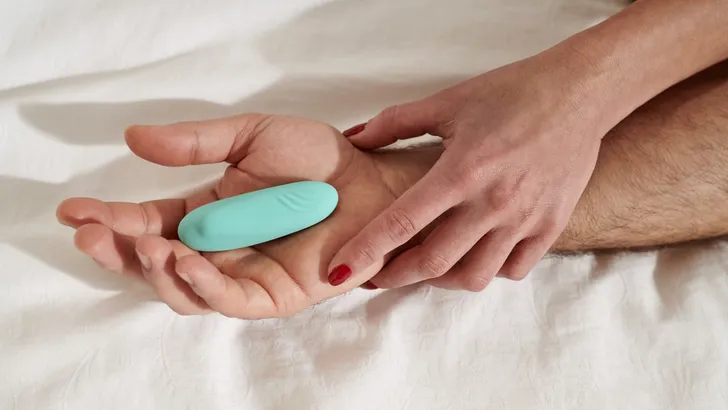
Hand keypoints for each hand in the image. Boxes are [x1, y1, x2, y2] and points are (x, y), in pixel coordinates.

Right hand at [57, 114, 440, 317]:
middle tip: (91, 235)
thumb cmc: (318, 159)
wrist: (372, 180)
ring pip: (183, 290)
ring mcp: (244, 274)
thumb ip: (195, 143)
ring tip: (145, 246)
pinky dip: (203, 285)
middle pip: (154, 263)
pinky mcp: (273, 295)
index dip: (110, 218)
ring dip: (156, 272)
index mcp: (207, 212)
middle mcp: (218, 248)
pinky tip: (185, 261)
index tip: (72, 210)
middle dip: (118, 253)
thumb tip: (133, 138)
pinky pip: (229, 299)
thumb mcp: (250, 137)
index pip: (148, 221)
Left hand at [330, 50, 607, 290]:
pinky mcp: (551, 227)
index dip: (366, 251)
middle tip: (378, 276)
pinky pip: (514, 270)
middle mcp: (494, 203)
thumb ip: (395, 123)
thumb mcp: (448, 102)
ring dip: (441, 280)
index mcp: (462, 171)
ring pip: (475, 276)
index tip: (340, 270)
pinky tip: (475, 255)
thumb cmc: (511, 93)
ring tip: (426, 267)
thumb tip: (354, 138)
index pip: (402, 222)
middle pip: (434, 263)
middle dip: (397, 277)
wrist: (579, 94)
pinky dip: (489, 271)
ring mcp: (526, 220)